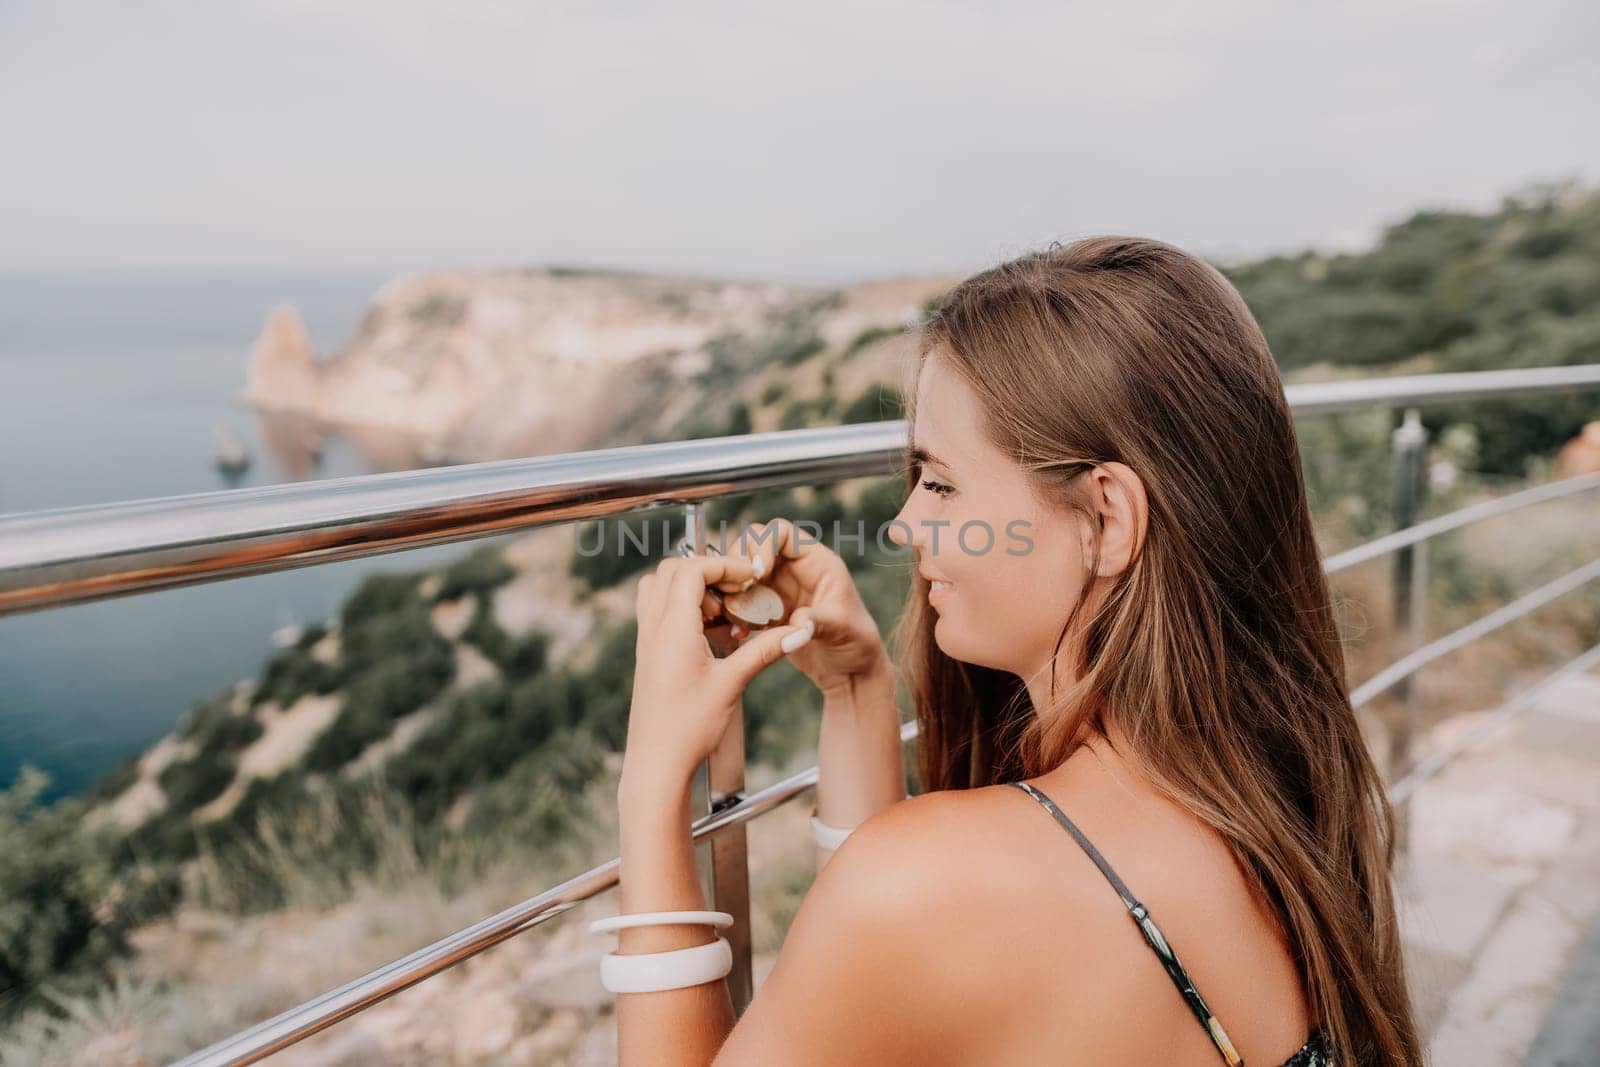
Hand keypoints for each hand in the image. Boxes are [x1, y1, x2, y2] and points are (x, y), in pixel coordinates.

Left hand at [621, 554, 814, 796]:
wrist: (657, 764)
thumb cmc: (689, 728)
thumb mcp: (732, 684)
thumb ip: (764, 650)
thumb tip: (799, 630)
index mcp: (672, 628)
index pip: (692, 568)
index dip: (724, 564)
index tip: (750, 576)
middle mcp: (653, 627)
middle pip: (673, 570)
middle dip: (708, 570)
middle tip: (738, 590)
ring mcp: (646, 639)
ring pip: (660, 587)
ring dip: (692, 586)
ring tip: (723, 611)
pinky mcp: (648, 653)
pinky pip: (658, 609)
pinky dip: (683, 605)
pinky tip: (710, 631)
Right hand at [733, 517, 891, 696]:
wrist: (848, 673)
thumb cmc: (857, 644)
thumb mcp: (843, 630)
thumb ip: (819, 622)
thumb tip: (798, 623)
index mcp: (816, 562)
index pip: (781, 533)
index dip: (763, 545)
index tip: (756, 573)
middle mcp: (794, 570)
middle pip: (753, 545)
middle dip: (739, 563)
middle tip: (737, 591)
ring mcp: (778, 588)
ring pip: (742, 572)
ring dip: (732, 589)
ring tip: (733, 613)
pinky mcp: (767, 610)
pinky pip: (740, 600)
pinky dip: (734, 612)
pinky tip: (739, 632)